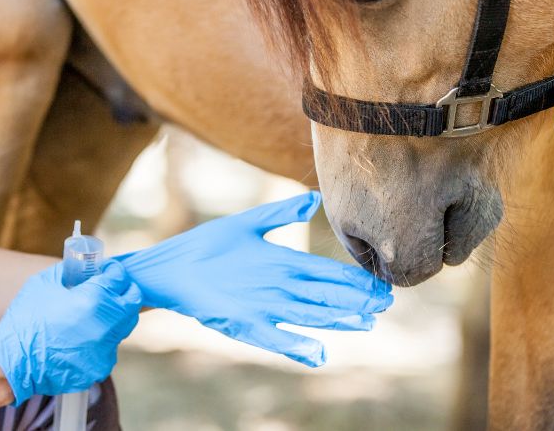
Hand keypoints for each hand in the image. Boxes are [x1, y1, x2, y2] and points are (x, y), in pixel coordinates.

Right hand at [0, 261, 141, 404]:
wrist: (13, 362)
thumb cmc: (26, 319)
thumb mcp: (43, 283)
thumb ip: (68, 272)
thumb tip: (81, 268)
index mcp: (95, 299)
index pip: (121, 277)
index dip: (113, 271)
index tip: (106, 271)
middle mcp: (107, 324)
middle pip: (132, 301)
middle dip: (123, 291)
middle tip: (110, 288)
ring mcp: (105, 348)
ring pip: (123, 327)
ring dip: (112, 317)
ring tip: (90, 315)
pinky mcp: (100, 367)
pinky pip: (109, 349)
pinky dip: (100, 341)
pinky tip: (80, 340)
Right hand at [111, 192, 392, 366]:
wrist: (168, 271)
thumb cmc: (206, 245)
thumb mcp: (246, 223)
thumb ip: (281, 213)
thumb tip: (312, 198)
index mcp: (281, 259)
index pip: (328, 272)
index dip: (357, 281)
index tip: (382, 285)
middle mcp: (277, 283)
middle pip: (327, 294)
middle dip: (358, 300)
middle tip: (386, 304)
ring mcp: (262, 306)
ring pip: (310, 315)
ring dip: (340, 320)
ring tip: (367, 323)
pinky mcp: (244, 325)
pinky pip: (276, 339)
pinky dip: (298, 346)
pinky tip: (319, 354)